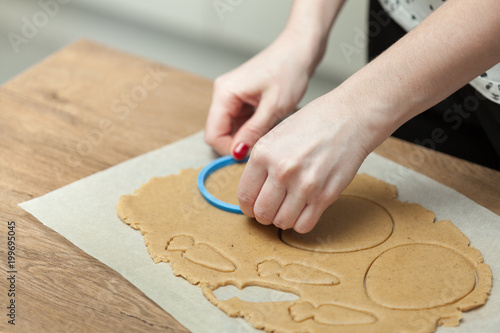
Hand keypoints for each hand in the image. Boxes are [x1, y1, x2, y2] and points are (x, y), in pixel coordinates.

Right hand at [204, 31, 319, 158]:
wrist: (300, 49)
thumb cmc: (289, 70)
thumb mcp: (274, 107)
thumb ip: (253, 132)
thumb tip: (237, 153)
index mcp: (224, 93)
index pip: (213, 135)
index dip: (229, 149)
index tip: (252, 154)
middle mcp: (223, 94)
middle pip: (219, 133)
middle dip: (239, 144)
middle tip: (263, 144)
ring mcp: (231, 96)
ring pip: (231, 129)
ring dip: (247, 136)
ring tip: (269, 129)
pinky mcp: (241, 98)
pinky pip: (240, 122)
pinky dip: (252, 128)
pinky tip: (269, 123)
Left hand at [237, 90, 383, 232]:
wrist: (349, 118)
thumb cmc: (314, 123)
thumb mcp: (276, 136)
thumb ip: (261, 164)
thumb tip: (252, 192)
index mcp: (264, 153)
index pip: (245, 195)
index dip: (247, 206)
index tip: (252, 206)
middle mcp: (282, 171)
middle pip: (261, 213)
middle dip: (263, 215)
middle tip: (270, 208)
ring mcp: (304, 185)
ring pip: (281, 222)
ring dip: (282, 219)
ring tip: (288, 207)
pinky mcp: (325, 196)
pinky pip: (304, 225)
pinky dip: (300, 222)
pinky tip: (303, 210)